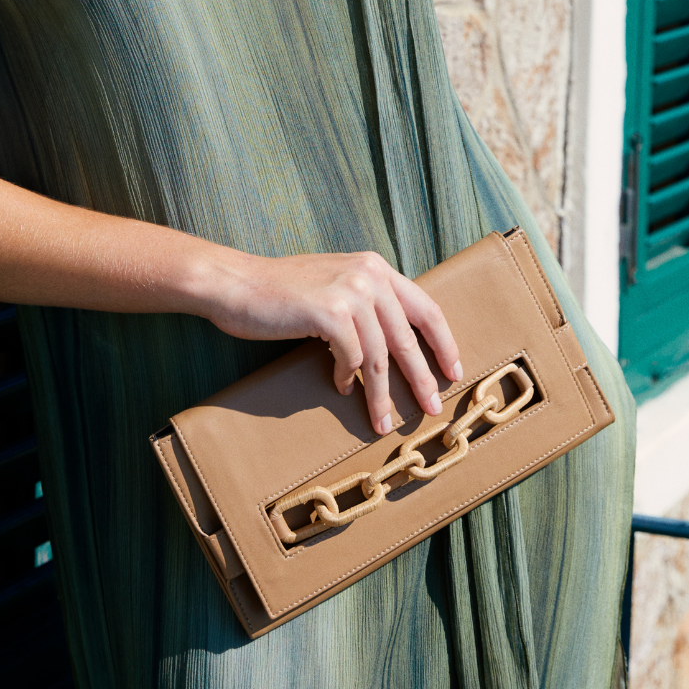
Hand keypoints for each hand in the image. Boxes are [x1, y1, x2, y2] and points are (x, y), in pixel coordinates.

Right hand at [201, 247, 463, 435]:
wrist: (235, 283)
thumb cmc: (280, 291)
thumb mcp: (334, 284)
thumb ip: (365, 302)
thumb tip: (395, 345)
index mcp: (375, 267)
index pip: (425, 308)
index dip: (443, 343)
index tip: (452, 372)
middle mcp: (369, 274)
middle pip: (408, 337)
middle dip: (421, 378)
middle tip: (432, 408)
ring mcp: (350, 291)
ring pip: (379, 356)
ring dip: (381, 394)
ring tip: (381, 421)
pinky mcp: (329, 312)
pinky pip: (350, 358)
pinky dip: (346, 378)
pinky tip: (340, 387)